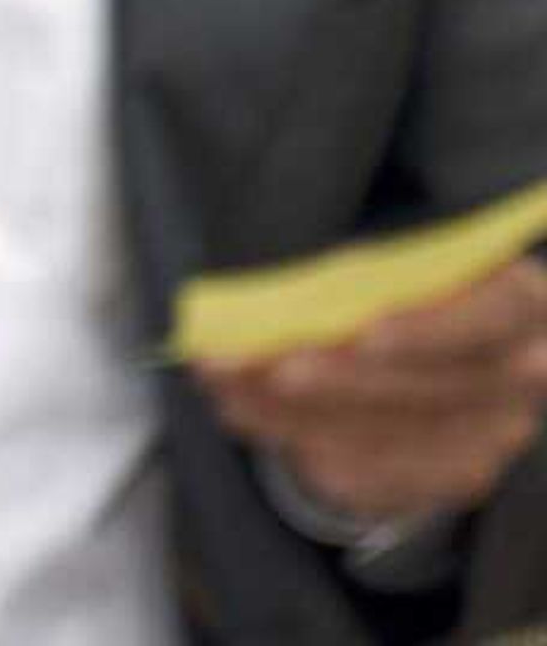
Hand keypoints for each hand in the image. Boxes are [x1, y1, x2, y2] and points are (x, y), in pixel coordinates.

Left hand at [201, 256, 546, 523]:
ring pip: (394, 436)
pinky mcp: (455, 476)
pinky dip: (301, 444)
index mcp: (518, 302)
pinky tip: (247, 414)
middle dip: (335, 378)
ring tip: (225, 383)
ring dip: (297, 413)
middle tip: (256, 364)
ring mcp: (496, 435)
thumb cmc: (399, 284)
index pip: (495, 312)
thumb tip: (269, 298)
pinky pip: (377, 475)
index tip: (365, 333)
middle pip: (432, 388)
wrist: (427, 346)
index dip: (431, 328)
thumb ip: (349, 280)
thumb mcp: (383, 265)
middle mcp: (523, 373)